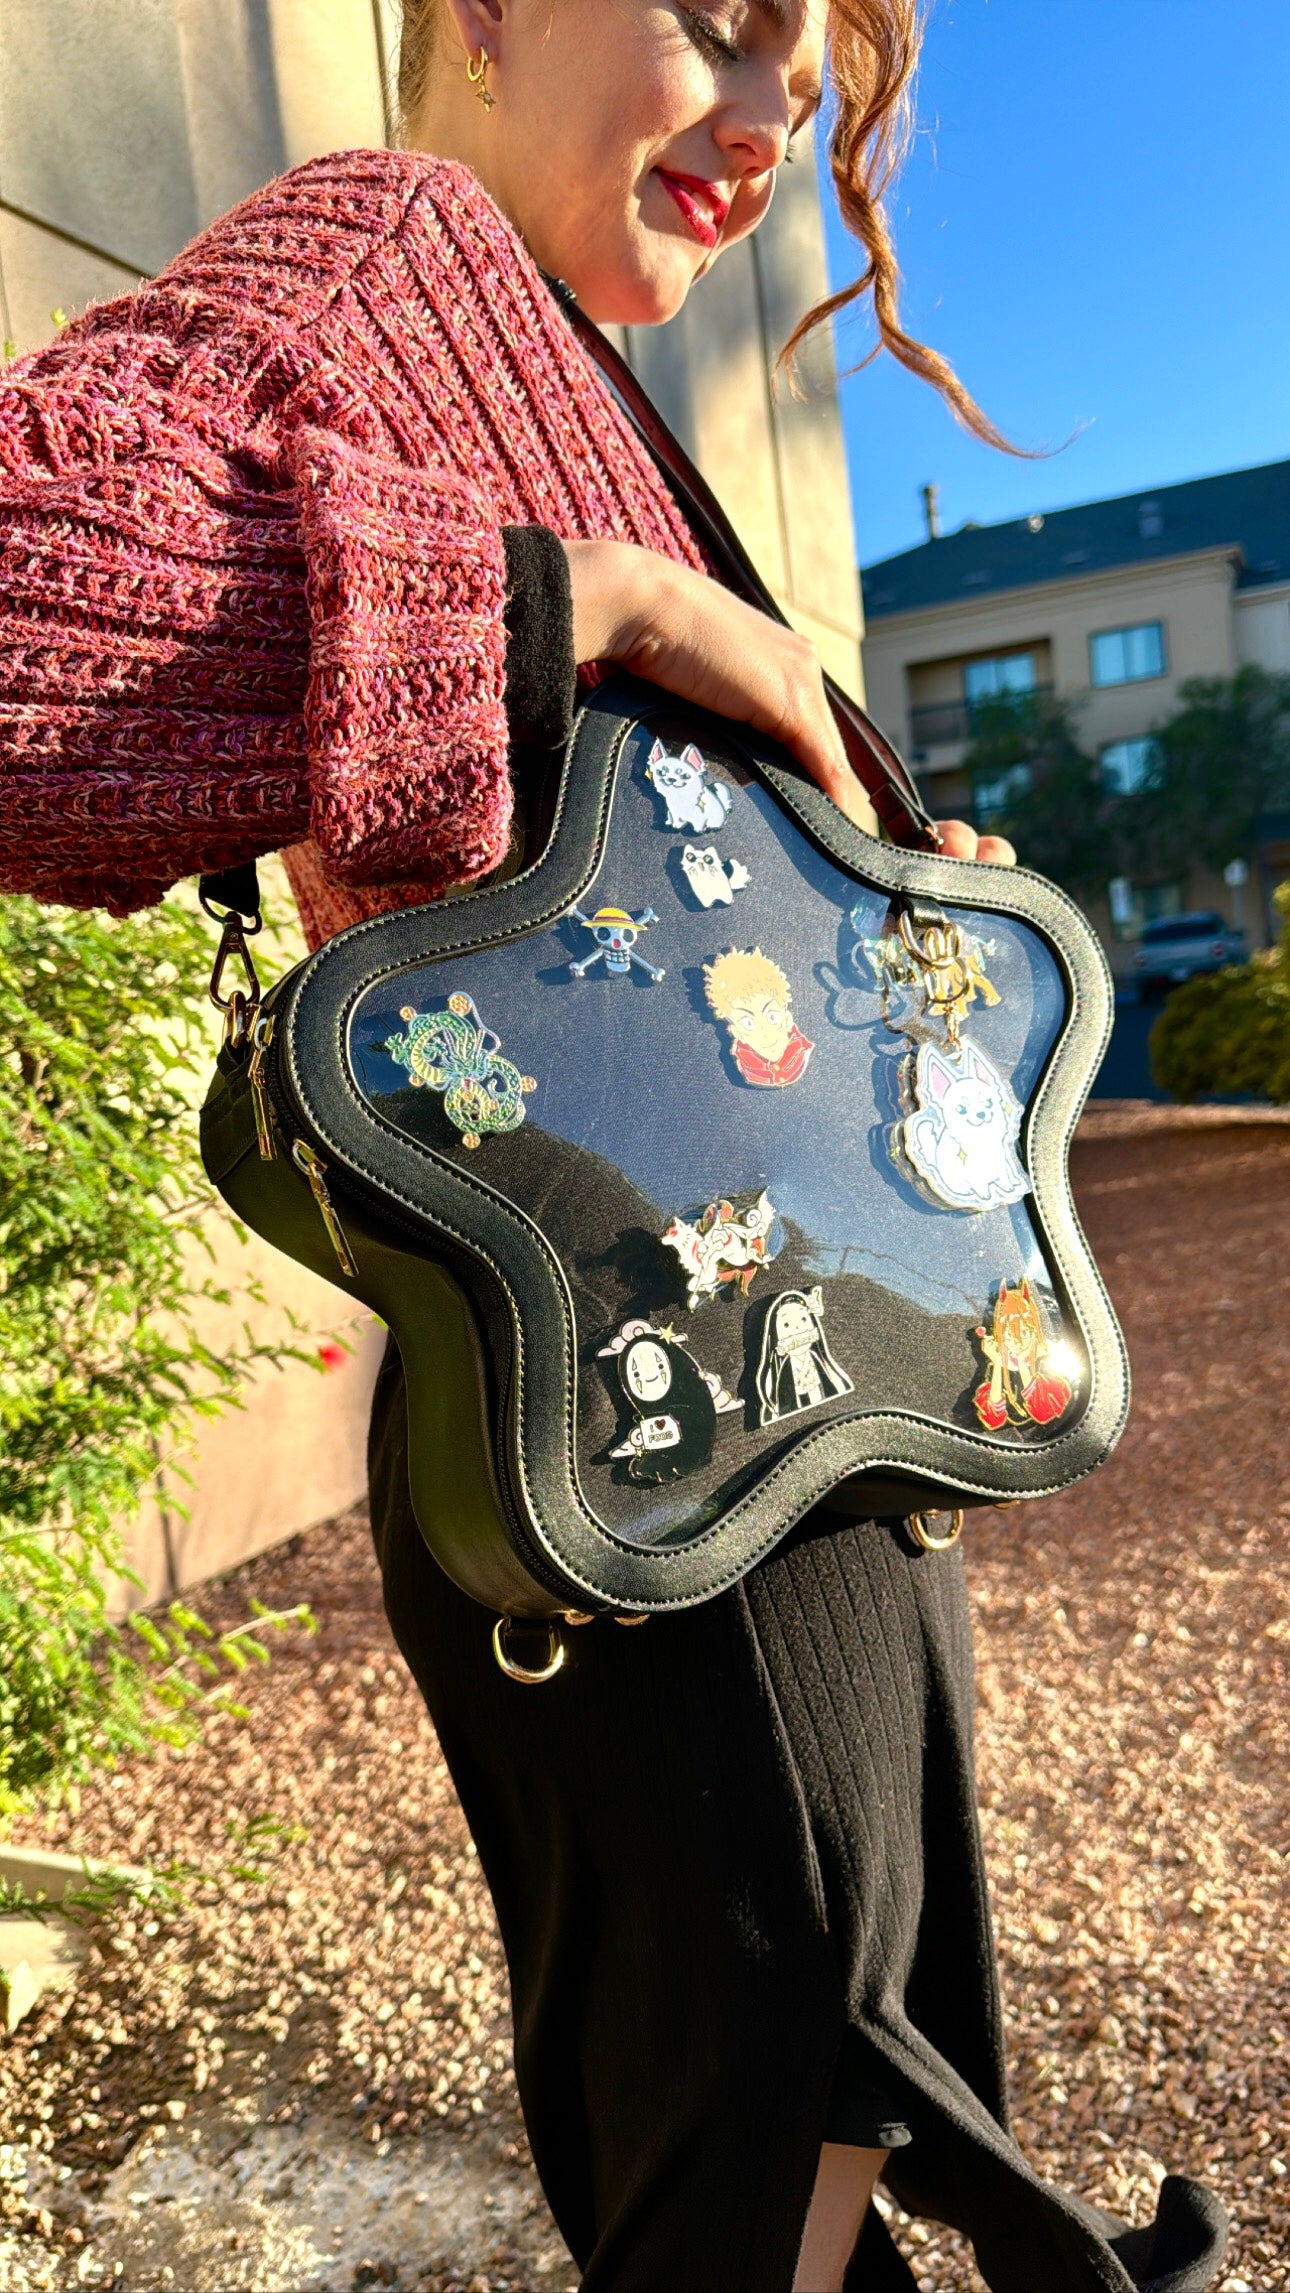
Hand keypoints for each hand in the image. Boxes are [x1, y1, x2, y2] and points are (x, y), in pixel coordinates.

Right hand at [563, 540, 1017, 865]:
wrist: (639, 605)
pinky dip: (834, 802)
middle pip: (828, 750)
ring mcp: (800, 681)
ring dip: (837, 809)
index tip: (813, 818)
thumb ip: (713, 718)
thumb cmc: (645, 643)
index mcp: (780, 661)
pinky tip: (842, 837)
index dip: (814, 778)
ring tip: (841, 856)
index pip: (808, 733)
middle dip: (831, 799)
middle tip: (836, 850)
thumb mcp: (690, 691)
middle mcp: (801, 667)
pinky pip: (823, 764)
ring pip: (832, 761)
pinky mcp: (790, 701)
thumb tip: (709, 761)